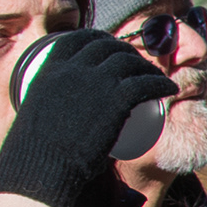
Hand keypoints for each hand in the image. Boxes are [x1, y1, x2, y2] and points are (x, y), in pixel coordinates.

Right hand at [0, 28, 174, 206]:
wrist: (41, 167)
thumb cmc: (34, 151)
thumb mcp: (35, 113)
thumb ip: (45, 104)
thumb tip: (52, 111)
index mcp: (50, 69)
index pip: (78, 39)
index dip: (100, 40)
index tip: (112, 49)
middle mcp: (72, 69)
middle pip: (109, 48)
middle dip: (128, 53)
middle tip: (139, 68)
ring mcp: (95, 82)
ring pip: (130, 63)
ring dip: (148, 68)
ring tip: (157, 80)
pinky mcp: (116, 99)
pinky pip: (146, 83)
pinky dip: (161, 83)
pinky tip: (171, 89)